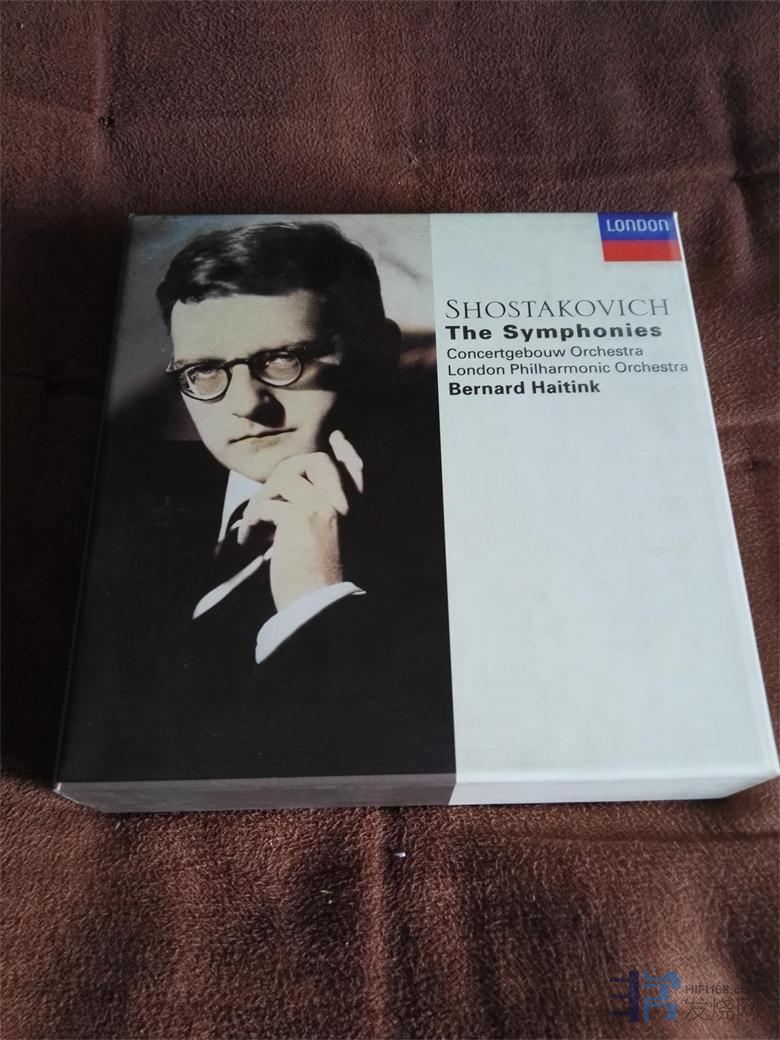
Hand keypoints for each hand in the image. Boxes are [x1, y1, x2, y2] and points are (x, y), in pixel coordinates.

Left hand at [237, 430, 363, 609]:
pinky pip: (268, 505)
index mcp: (355, 511)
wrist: (316, 605)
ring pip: (285, 479)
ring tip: (254, 521)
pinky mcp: (299, 519)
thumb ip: (321, 512)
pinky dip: (252, 520)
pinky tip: (250, 538)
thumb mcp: (327, 541)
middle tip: (267, 497)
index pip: (355, 468)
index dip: (345, 451)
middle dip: (285, 472)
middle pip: (315, 461)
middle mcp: (344, 504)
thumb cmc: (318, 578)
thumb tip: (298, 488)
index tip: (337, 438)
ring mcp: (323, 508)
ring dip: (262, 498)